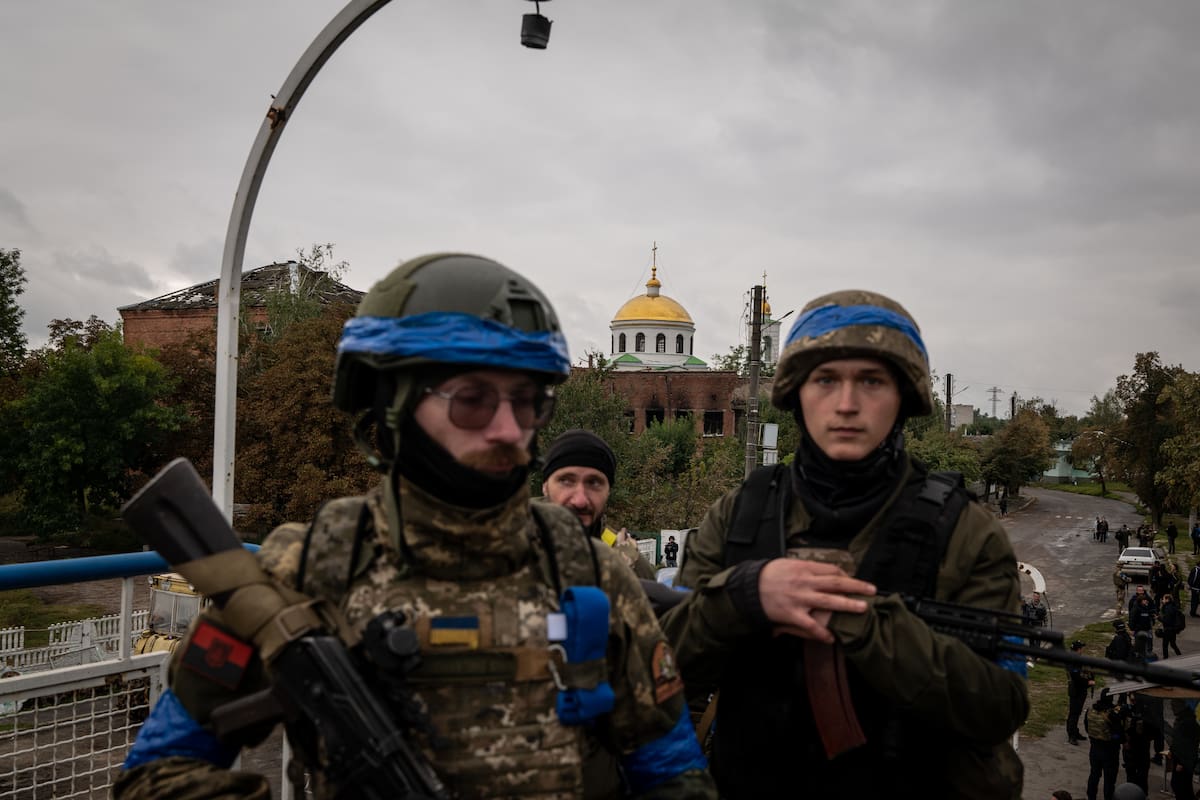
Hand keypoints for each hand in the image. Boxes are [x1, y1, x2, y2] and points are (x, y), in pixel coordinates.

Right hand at [758, 558, 876, 643]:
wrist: (747, 588)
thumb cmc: (767, 575)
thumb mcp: (787, 564)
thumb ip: (806, 568)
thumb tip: (823, 571)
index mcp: (804, 568)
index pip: (832, 570)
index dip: (847, 575)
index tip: (854, 581)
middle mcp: (805, 582)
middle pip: (836, 583)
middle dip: (857, 587)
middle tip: (872, 591)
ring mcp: (799, 599)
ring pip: (829, 601)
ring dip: (848, 605)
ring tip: (863, 609)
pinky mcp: (792, 614)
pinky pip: (810, 625)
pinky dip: (822, 632)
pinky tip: (831, 638)